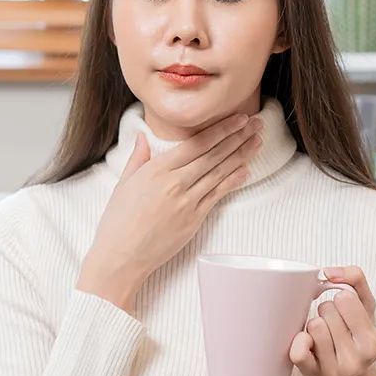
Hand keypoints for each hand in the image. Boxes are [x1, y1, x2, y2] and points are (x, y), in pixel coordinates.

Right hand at [77, 110, 262, 310]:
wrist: (120, 257)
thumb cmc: (118, 221)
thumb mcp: (124, 183)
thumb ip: (138, 158)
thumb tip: (143, 136)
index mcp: (157, 169)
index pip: (197, 143)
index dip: (221, 130)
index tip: (238, 118)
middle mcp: (175, 183)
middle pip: (213, 154)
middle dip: (238, 137)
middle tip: (256, 123)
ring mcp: (187, 202)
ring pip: (219, 172)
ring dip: (241, 155)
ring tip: (257, 141)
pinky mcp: (194, 220)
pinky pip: (218, 196)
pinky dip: (233, 181)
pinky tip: (246, 170)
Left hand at [289, 265, 375, 375]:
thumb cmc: (355, 334)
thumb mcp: (365, 306)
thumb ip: (355, 278)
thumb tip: (328, 271)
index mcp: (372, 342)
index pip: (345, 298)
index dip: (340, 299)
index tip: (344, 311)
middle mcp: (357, 361)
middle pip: (326, 310)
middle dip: (327, 312)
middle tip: (334, 326)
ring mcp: (334, 371)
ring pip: (313, 325)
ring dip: (314, 325)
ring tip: (323, 336)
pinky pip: (298, 352)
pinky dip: (298, 341)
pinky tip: (306, 342)